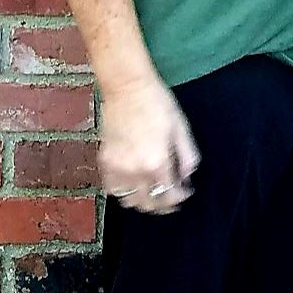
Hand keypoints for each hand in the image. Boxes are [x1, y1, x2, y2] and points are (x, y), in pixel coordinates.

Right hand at [98, 77, 199, 214]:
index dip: (180, 197)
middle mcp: (135, 172)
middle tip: (172, 197)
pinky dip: (124, 192)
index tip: (186, 192)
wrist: (127, 87)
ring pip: (129, 202)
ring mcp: (117, 168)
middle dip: (164, 205)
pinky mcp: (105, 161)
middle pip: (149, 204)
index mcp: (156, 163)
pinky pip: (113, 189)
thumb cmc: (158, 104)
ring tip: (153, 192)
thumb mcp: (181, 129)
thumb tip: (187, 178)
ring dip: (143, 201)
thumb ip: (188, 157)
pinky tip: (134, 183)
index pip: (169, 195)